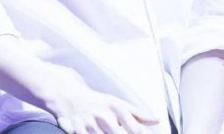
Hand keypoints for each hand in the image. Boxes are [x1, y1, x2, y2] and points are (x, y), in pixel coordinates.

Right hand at [44, 66, 158, 133]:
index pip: (135, 129)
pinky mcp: (76, 130)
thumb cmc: (96, 102)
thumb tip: (156, 120)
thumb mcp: (116, 103)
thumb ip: (137, 114)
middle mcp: (104, 115)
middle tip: (116, 132)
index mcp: (116, 108)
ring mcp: (89, 123)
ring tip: (105, 132)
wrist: (67, 94)